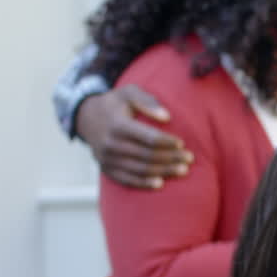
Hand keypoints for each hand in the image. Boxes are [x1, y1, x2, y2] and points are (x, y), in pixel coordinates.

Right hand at [74, 85, 191, 188]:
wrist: (86, 118)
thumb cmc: (115, 104)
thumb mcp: (128, 93)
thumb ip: (147, 102)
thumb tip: (167, 117)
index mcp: (117, 125)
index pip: (148, 138)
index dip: (167, 142)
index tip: (182, 143)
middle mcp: (110, 144)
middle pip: (147, 155)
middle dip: (171, 158)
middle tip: (189, 159)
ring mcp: (107, 159)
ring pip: (140, 169)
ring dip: (163, 172)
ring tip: (182, 171)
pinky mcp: (106, 169)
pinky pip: (127, 179)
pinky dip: (144, 183)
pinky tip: (160, 184)